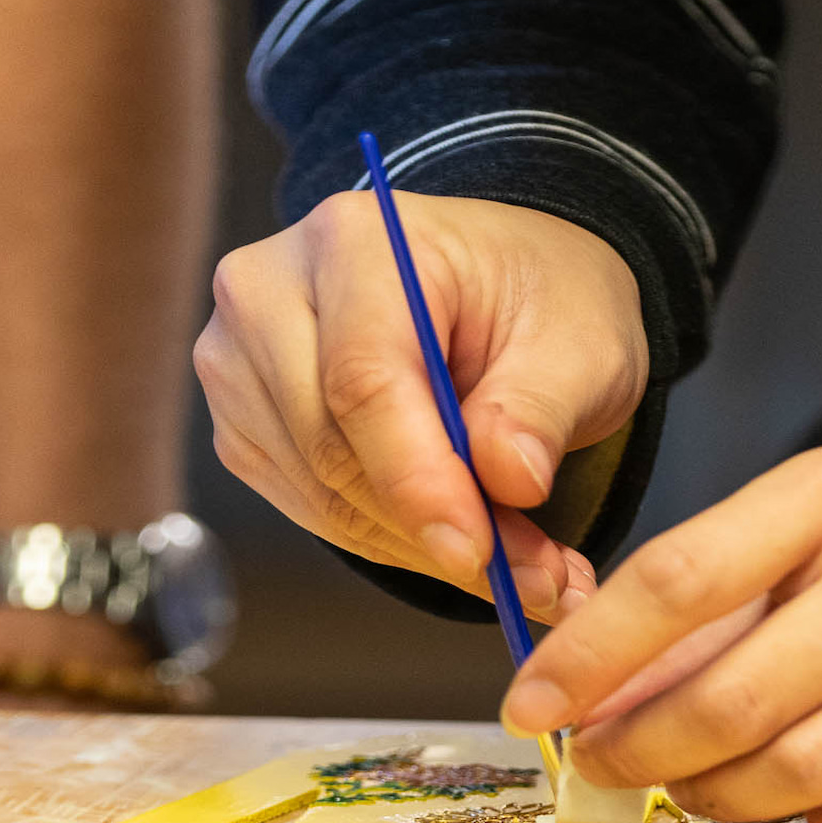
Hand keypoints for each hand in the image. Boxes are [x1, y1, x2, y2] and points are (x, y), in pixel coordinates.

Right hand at [193, 191, 644, 620]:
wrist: (494, 290)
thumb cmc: (533, 300)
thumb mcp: (581, 342)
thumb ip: (541, 409)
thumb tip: (507, 478)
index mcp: (356, 242)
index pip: (361, 380)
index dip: (417, 479)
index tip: (477, 550)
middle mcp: (269, 290)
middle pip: (329, 445)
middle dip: (432, 526)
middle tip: (533, 579)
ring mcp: (240, 359)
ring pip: (318, 491)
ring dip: (420, 545)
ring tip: (519, 561)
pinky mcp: (244, 422)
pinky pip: (308, 508)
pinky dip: (388, 539)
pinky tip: (454, 531)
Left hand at [500, 420, 821, 822]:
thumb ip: (718, 593)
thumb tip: (601, 697)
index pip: (680, 580)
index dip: (588, 657)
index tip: (530, 704)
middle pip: (736, 699)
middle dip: (642, 749)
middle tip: (606, 762)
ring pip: (810, 771)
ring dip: (724, 797)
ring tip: (697, 785)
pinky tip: (809, 807)